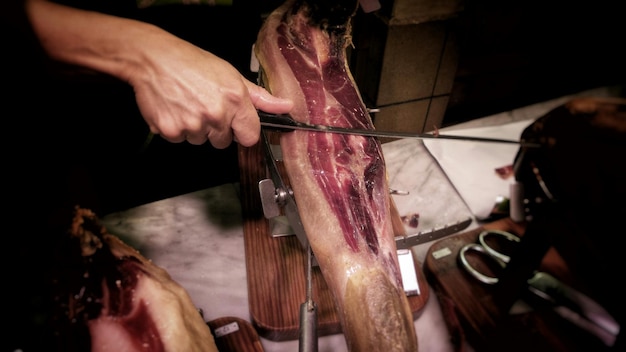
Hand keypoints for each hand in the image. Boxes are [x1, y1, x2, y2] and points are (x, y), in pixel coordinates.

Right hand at [130, 39, 292, 146]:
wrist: (154, 59)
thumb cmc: (192, 63)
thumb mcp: (232, 75)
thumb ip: (260, 97)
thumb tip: (285, 106)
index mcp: (235, 101)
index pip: (251, 136)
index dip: (243, 131)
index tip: (235, 124)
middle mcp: (216, 115)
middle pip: (223, 142)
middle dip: (217, 129)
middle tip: (205, 106)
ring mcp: (193, 125)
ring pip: (200, 141)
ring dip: (195, 128)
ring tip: (188, 104)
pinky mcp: (172, 131)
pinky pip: (180, 140)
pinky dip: (177, 129)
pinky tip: (175, 109)